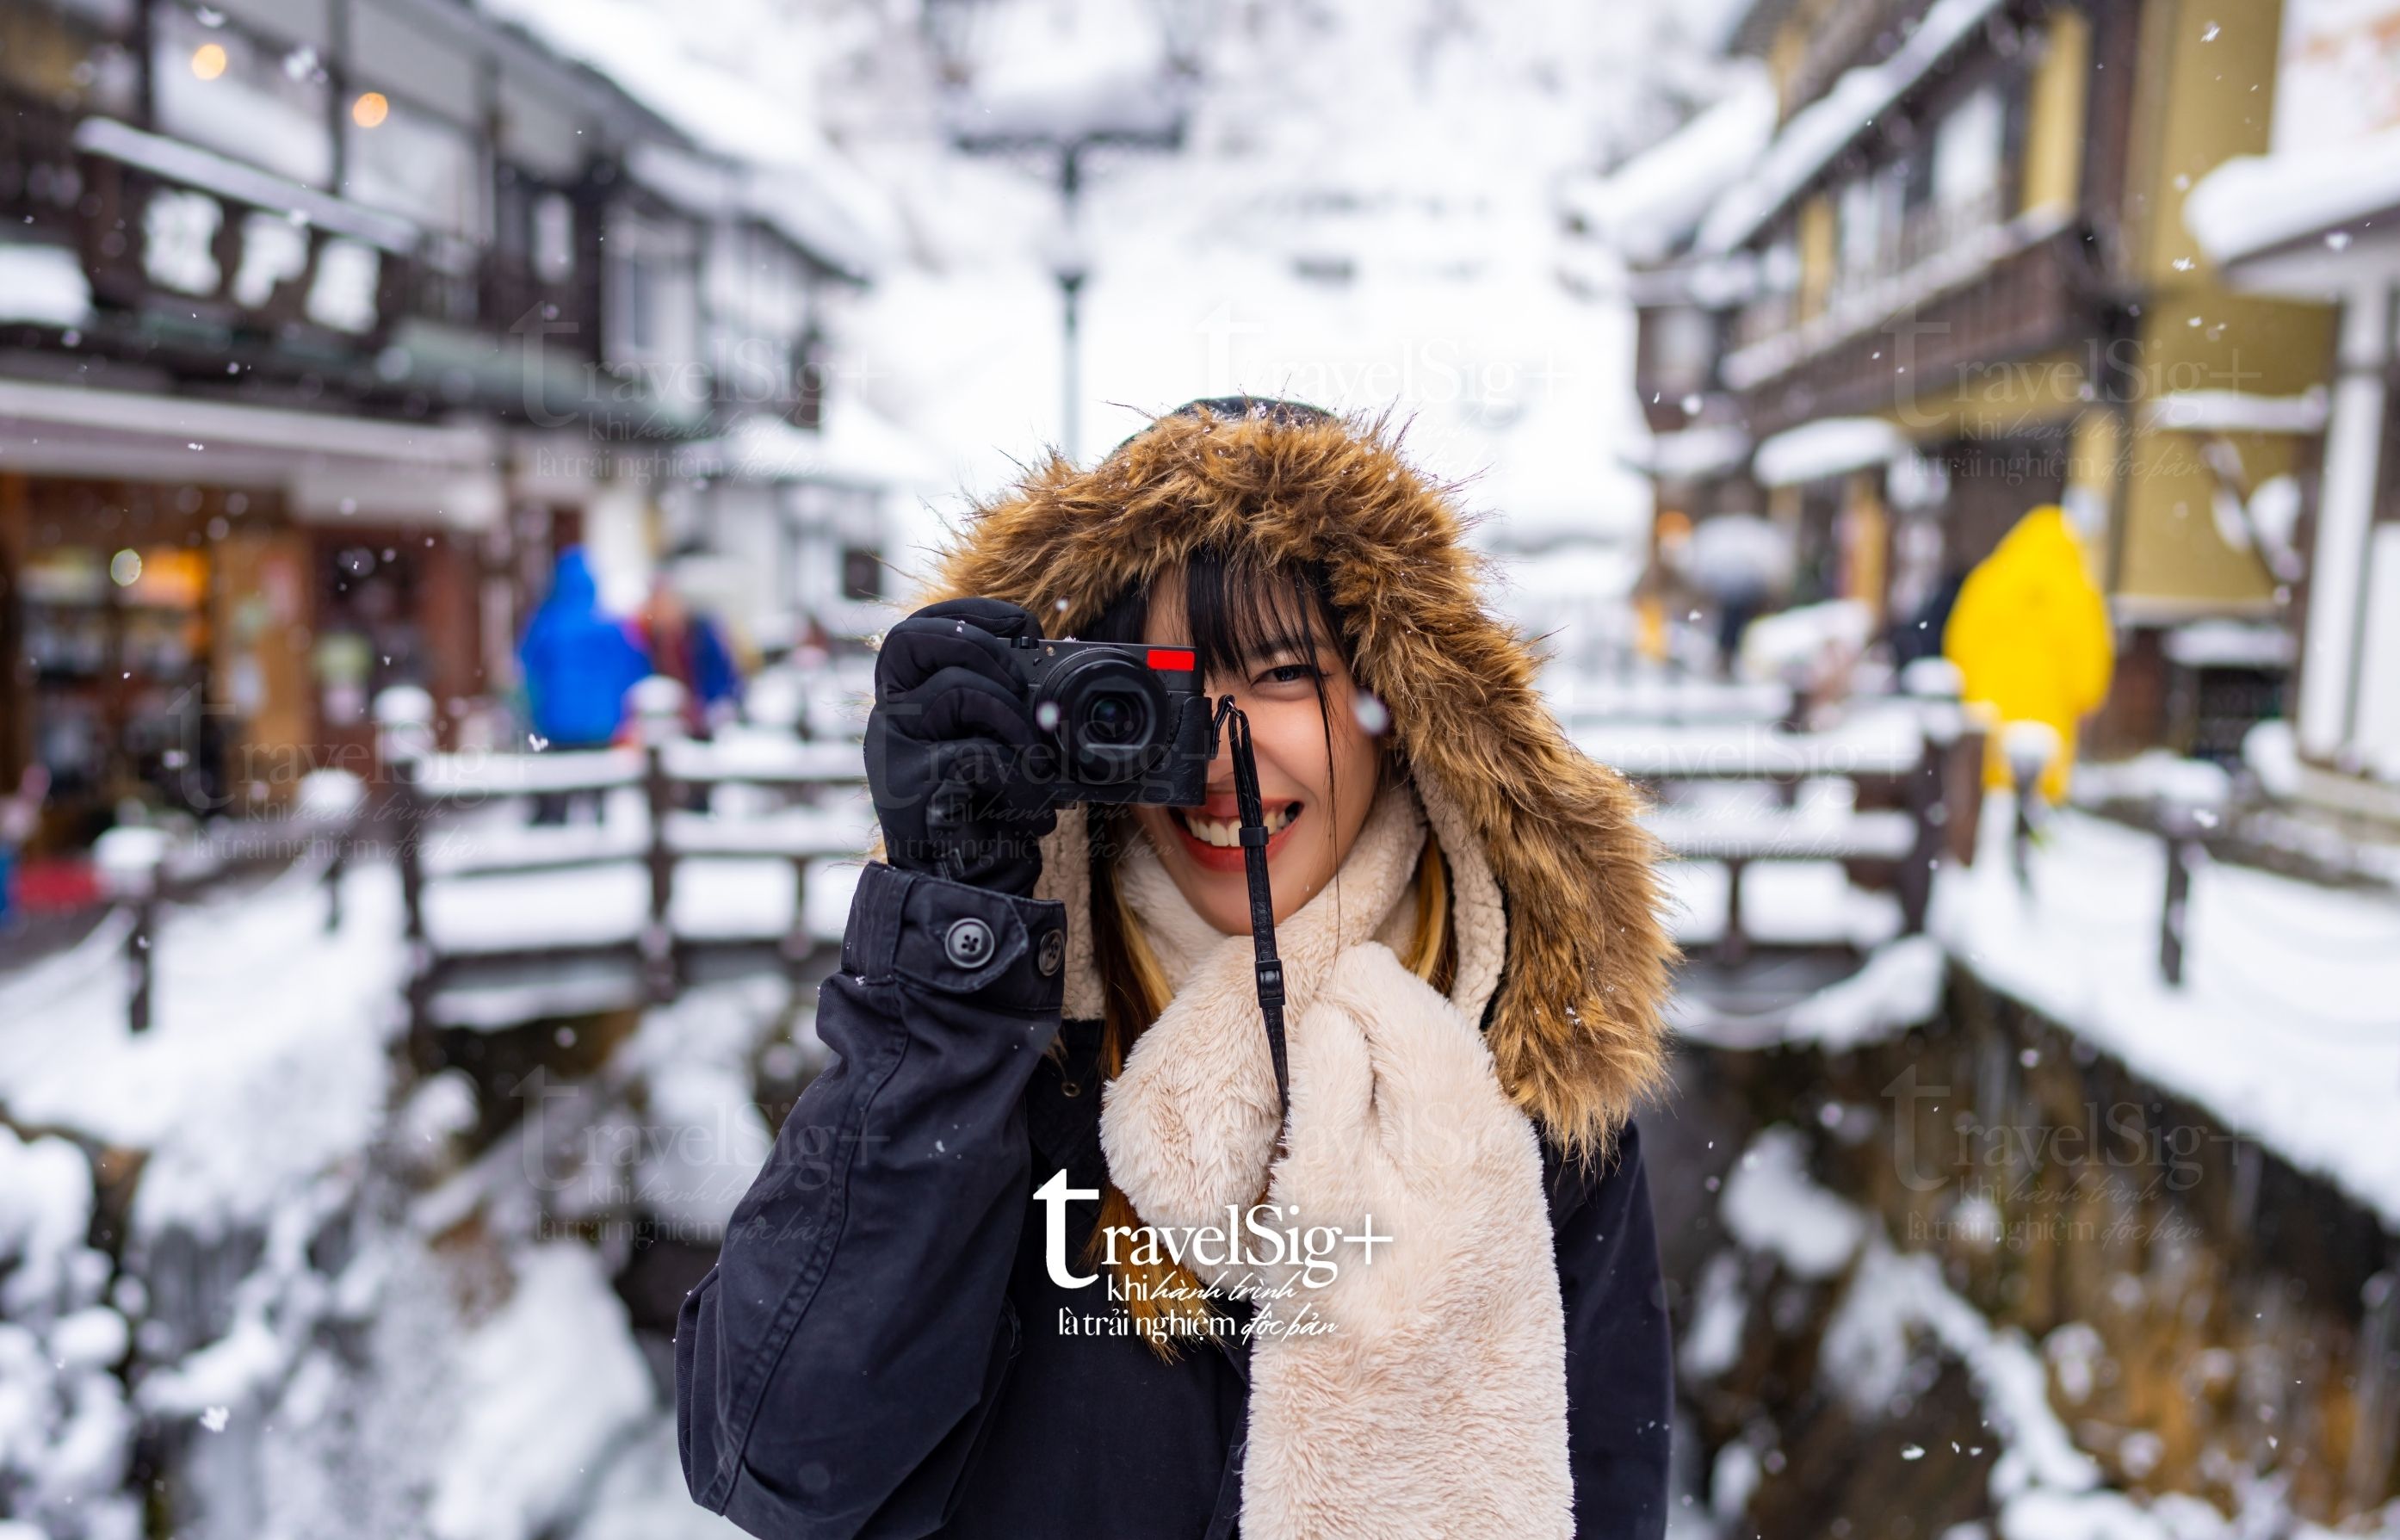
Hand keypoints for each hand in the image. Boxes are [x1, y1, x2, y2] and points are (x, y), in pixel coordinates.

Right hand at [864, 598, 1058, 897]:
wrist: (969, 892)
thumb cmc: (991, 815)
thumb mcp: (999, 746)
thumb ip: (1005, 703)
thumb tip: (1051, 658)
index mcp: (906, 702)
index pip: (917, 630)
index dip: (971, 615)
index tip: (1025, 629)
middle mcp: (888, 720)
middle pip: (917, 641)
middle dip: (986, 651)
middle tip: (1025, 693)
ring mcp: (893, 752)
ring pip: (957, 691)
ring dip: (1016, 723)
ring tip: (1039, 766)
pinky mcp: (907, 790)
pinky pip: (975, 754)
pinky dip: (1018, 777)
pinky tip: (1031, 807)